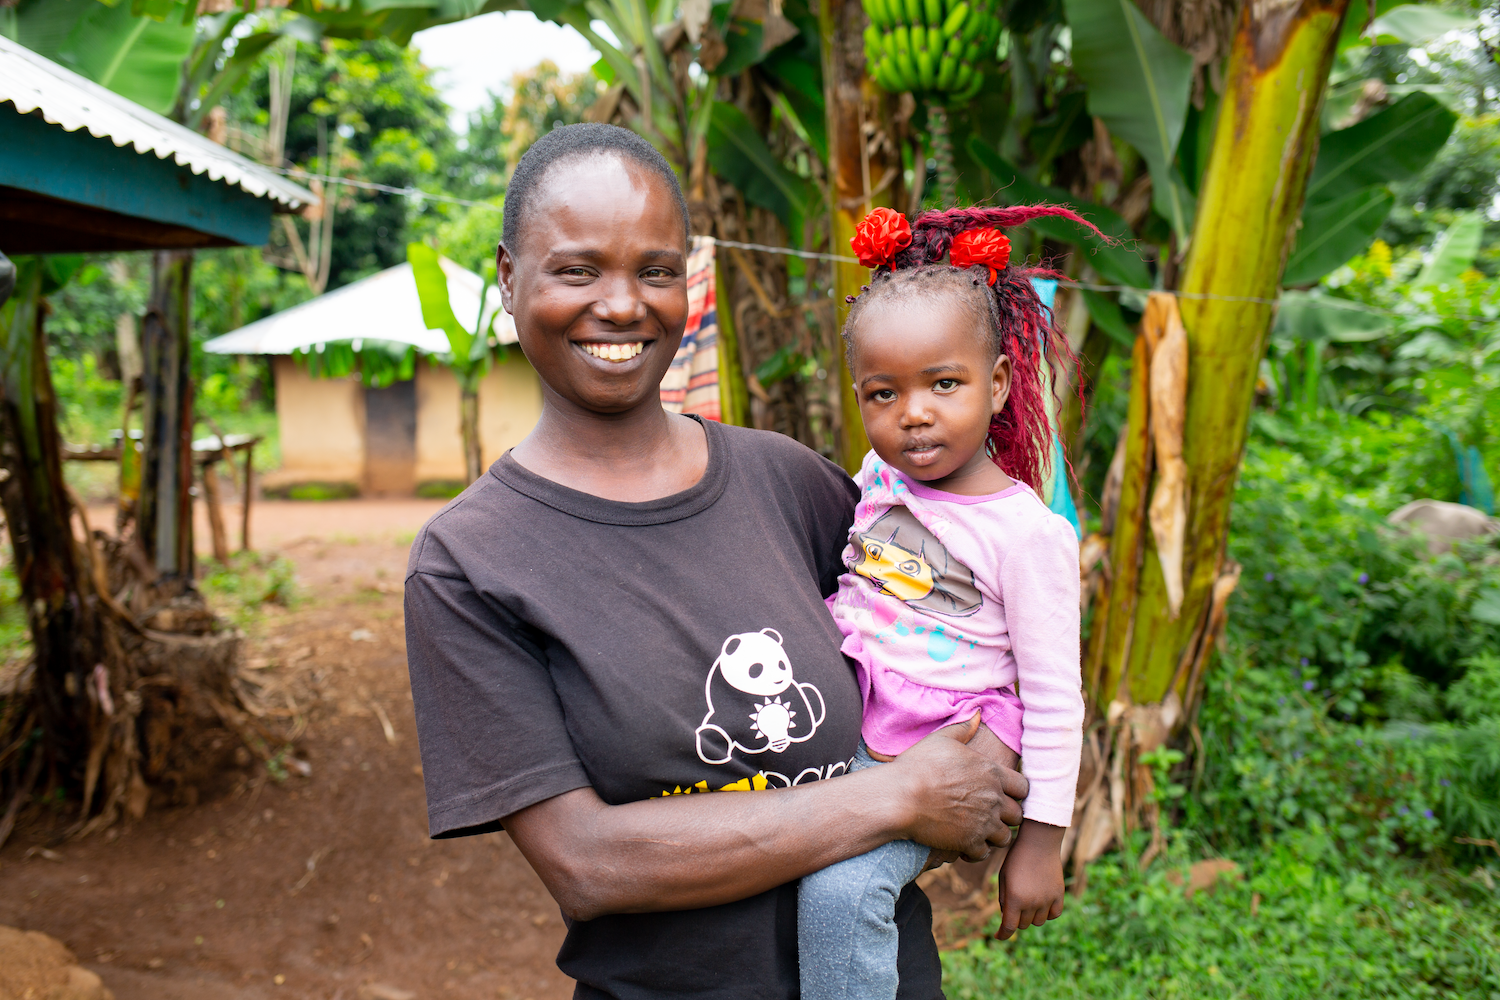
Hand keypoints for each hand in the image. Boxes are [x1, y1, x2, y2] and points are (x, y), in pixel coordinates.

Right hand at [887, 717, 1027, 861]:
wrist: (900, 797)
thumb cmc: (918, 765)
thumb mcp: (941, 739)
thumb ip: (964, 729)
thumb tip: (978, 714)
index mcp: (991, 773)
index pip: (1023, 787)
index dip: (1015, 792)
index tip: (1002, 794)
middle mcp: (993, 799)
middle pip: (1017, 814)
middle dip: (1006, 815)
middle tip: (989, 814)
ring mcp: (983, 823)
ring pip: (1005, 837)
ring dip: (993, 834)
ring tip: (977, 829)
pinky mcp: (969, 843)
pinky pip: (984, 853)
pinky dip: (976, 850)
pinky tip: (963, 843)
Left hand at [995, 819, 1065, 938]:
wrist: (1038, 842)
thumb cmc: (1016, 858)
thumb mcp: (1004, 877)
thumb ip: (1004, 899)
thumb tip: (1008, 918)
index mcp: (1015, 899)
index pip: (1009, 927)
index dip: (1002, 934)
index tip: (998, 936)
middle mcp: (1032, 903)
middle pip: (1022, 924)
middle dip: (1016, 918)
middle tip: (1015, 903)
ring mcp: (1047, 900)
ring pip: (1038, 921)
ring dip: (1031, 916)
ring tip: (1028, 900)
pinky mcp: (1059, 895)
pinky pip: (1054, 914)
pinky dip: (1048, 913)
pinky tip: (1042, 903)